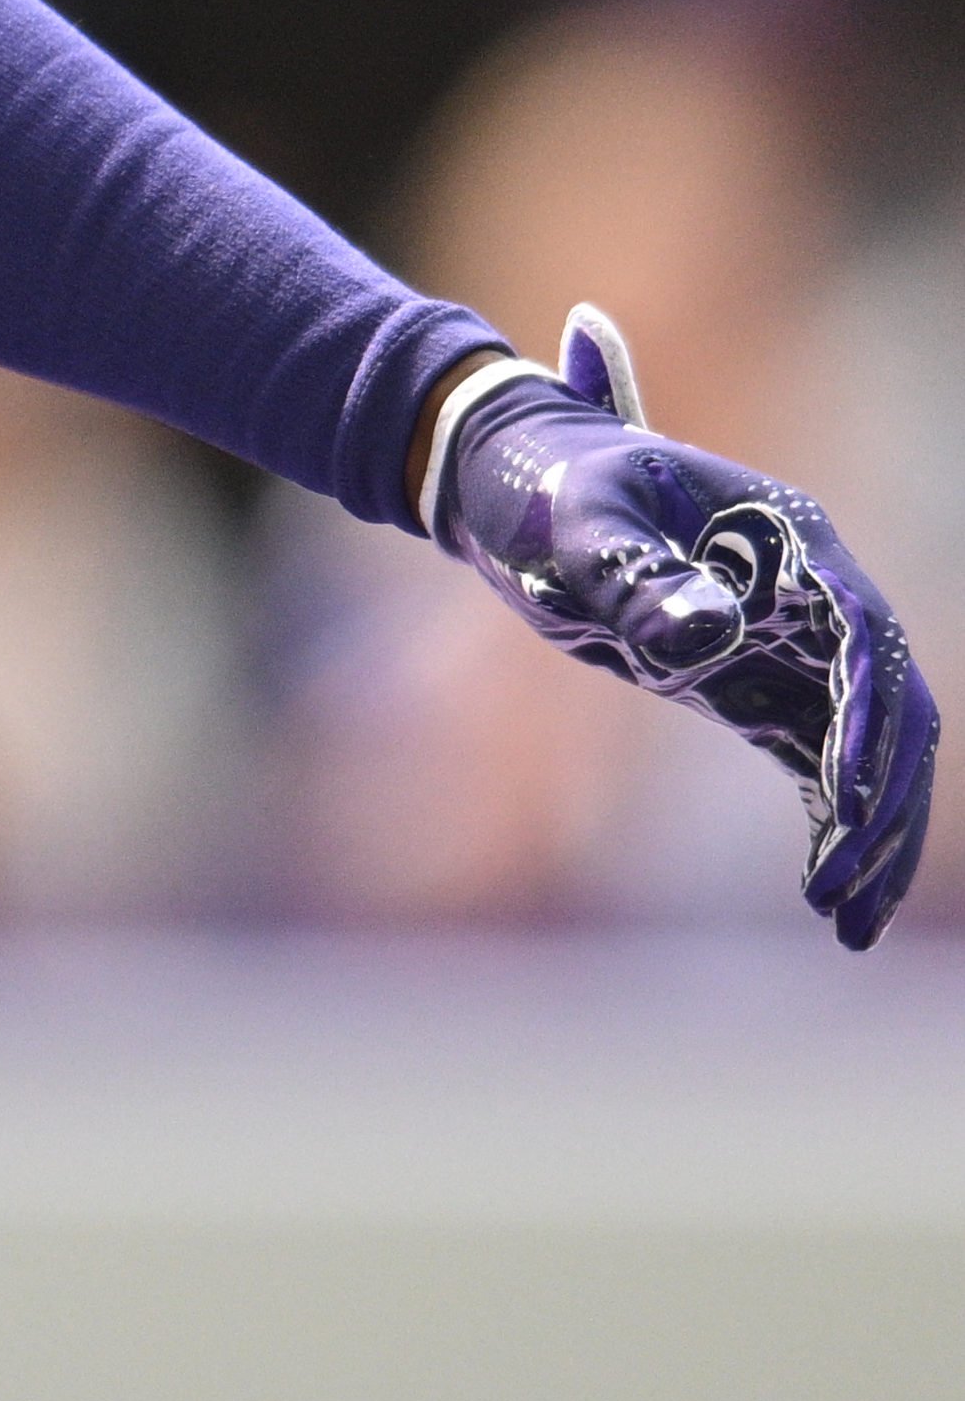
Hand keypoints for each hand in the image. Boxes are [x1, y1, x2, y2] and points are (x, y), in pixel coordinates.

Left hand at [434, 306, 937, 950]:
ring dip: (872, 831)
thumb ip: (633, 571)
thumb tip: (707, 632)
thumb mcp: (578, 518)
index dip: (866, 716)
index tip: (845, 795)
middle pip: (890, 704)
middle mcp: (812, 594)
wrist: (509, 479)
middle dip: (882, 797)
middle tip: (844, 888)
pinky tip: (831, 897)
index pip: (859, 635)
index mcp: (789, 538)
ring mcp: (792, 644)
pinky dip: (833, 823)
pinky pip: (820, 762)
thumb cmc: (544, 482)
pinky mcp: (759, 686)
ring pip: (869, 746)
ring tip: (848, 922)